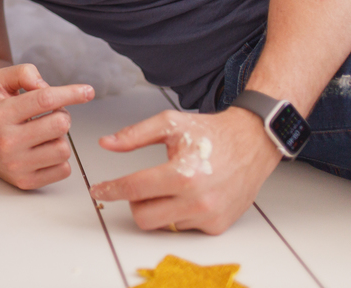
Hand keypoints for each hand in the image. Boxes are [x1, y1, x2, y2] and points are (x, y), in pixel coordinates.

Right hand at [0, 64, 93, 189]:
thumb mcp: (0, 82)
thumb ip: (23, 73)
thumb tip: (44, 85)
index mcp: (1, 114)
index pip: (44, 99)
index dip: (70, 93)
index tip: (88, 91)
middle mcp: (6, 141)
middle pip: (60, 124)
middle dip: (62, 116)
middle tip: (51, 116)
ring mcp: (16, 164)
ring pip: (64, 149)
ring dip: (60, 139)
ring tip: (45, 135)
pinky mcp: (25, 182)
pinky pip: (63, 170)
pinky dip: (59, 159)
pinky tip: (44, 151)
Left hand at [88, 107, 281, 233]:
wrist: (252, 142)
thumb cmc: (211, 132)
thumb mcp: (169, 124)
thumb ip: (134, 135)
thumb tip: (106, 143)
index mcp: (183, 174)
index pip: (134, 189)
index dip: (110, 189)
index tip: (98, 190)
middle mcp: (198, 200)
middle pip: (143, 217)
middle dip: (133, 202)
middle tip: (138, 186)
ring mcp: (209, 216)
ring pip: (162, 224)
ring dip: (157, 207)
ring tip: (169, 185)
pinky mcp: (218, 225)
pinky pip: (182, 226)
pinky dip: (177, 213)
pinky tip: (188, 194)